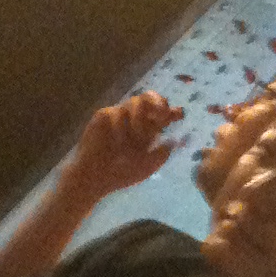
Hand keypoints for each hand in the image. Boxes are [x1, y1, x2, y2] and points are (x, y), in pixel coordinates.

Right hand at [61, 92, 182, 205]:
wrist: (95, 178)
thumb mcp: (147, 167)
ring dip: (140, 119)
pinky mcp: (103, 116)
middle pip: (149, 98)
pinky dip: (121, 126)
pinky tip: (118, 141)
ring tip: (137, 138)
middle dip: (158, 103)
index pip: (161, 115)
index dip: (171, 111)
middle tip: (162, 114)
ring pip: (135, 102)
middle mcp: (134, 120)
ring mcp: (119, 117)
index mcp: (147, 131)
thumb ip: (161, 155)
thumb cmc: (121, 175)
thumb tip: (174, 141)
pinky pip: (117, 112)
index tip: (179, 114)